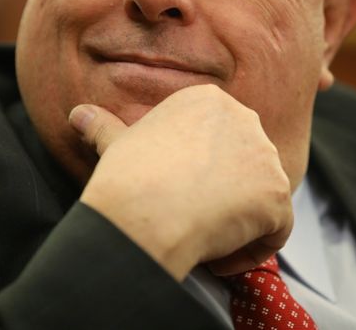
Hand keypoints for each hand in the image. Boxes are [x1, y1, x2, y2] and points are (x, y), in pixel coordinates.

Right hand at [70, 84, 292, 279]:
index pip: (221, 143)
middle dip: (225, 196)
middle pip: (246, 168)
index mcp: (208, 101)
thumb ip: (105, 127)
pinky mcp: (278, 194)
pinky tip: (219, 255)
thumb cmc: (128, 175)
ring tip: (203, 237)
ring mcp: (266, 156)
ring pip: (263, 199)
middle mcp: (245, 119)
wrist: (144, 210)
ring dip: (238, 224)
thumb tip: (77, 115)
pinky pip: (276, 230)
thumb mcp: (116, 144)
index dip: (202, 175)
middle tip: (192, 216)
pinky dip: (252, 250)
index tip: (179, 195)